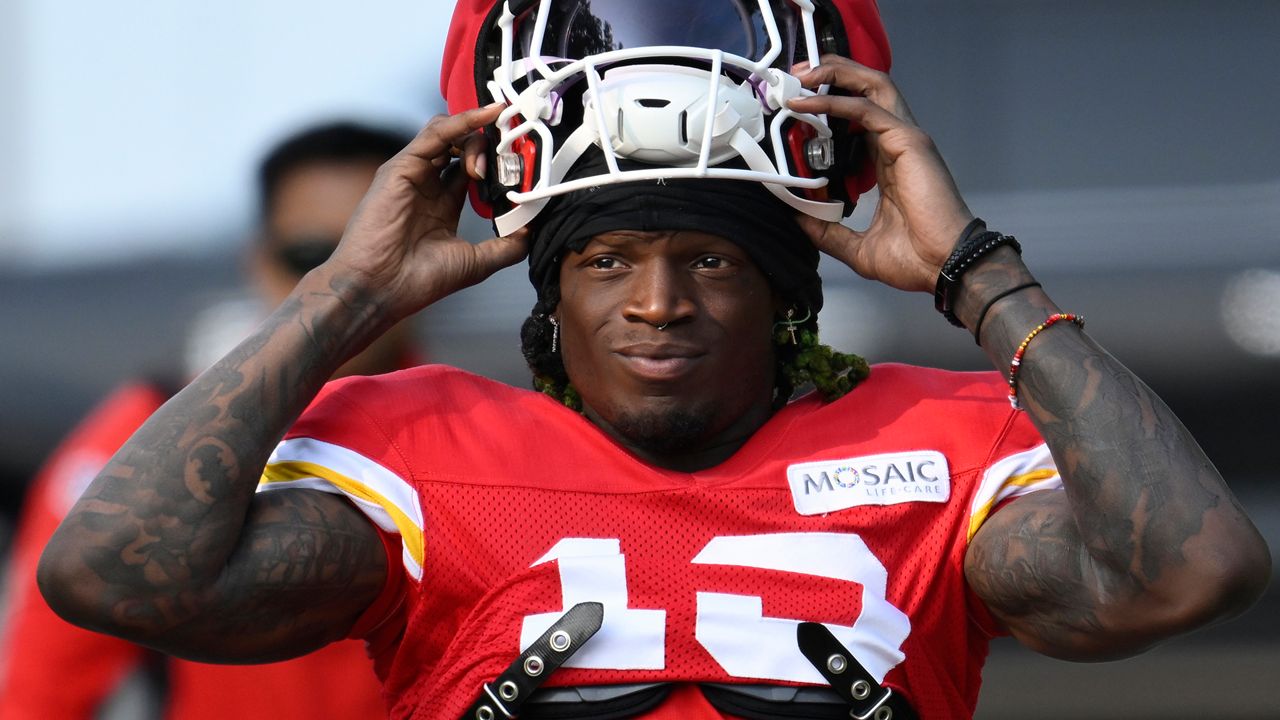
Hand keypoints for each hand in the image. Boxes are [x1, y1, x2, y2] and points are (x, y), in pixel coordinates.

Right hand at [324, 104, 529, 320]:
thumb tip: (532, 230)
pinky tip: (486, 116)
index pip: (473, 169)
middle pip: (463, 147)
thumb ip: (506, 246)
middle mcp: (428, 185)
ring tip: (501, 148)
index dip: (499, 164)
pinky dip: (463, 121)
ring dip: (480, 135)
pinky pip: (436, 133)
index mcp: (443, 205)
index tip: (525, 168)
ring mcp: (413, 173)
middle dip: (492, 146)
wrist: (380, 288)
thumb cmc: (418, 281)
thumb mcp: (476, 263)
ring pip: (450, 134)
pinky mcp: (402, 166)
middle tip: (515, 158)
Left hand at [787, 56, 973, 292]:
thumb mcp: (856, 247)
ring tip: (801, 75)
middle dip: (831, 75)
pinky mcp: (907, 141)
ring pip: (872, 86)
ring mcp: (904, 139)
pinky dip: (836, 100)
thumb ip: (826, 231)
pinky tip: (810, 103)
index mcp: (886, 163)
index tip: (793, 108)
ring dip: (835, 74)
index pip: (856, 120)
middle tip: (794, 77)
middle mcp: (895, 144)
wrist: (943, 267)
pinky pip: (867, 109)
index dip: (828, 107)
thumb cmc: (915, 260)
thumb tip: (795, 219)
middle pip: (866, 90)